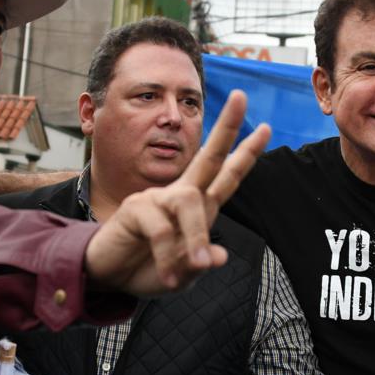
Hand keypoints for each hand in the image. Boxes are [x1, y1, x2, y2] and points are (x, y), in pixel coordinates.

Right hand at [84, 90, 270, 295]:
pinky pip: (161, 229)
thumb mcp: (183, 274)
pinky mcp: (136, 208)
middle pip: (208, 157)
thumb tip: (219, 256)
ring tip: (194, 266)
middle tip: (243, 97)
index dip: (246, 154)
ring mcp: (157, 198)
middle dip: (227, 128)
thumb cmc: (148, 269)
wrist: (109, 277)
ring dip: (195, 236)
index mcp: (198, 206)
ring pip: (188, 203)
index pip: (225, 175)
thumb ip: (199, 264)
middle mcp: (180, 195)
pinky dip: (168, 256)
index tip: (265, 128)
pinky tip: (169, 277)